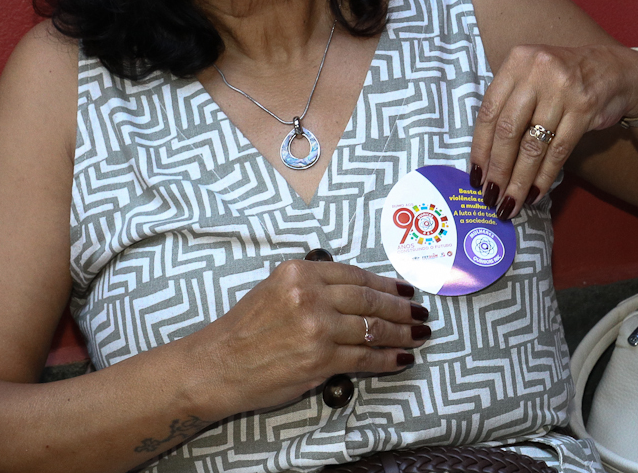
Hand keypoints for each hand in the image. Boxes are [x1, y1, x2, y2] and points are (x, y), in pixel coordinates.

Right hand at [186, 258, 429, 417]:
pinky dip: (388, 358)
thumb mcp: (275, 288)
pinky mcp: (320, 360)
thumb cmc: (244, 330)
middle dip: (401, 308)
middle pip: (370, 300)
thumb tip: (357, 291)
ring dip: (402, 333)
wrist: (217, 366)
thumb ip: (314, 285)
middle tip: (420, 312)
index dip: (387, 284)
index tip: (405, 289)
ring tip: (419, 334)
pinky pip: (365, 357)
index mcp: (301, 272)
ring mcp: (317, 328)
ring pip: (373, 328)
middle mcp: (311, 295)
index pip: (357, 276)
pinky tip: (401, 357)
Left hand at [469, 43, 637, 219]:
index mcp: (518, 61)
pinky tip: (536, 193)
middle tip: (491, 196)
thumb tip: (486, 157)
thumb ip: (509, 103)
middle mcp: (538, 72)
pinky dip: (545, 176)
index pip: (489, 111)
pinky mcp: (584, 109)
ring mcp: (563, 90)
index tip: (475, 176)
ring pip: (533, 145)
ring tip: (510, 203)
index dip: (480, 148)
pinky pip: (558, 151)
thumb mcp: (532, 76)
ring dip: (519, 180)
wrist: (613, 70)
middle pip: (509, 130)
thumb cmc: (563, 79)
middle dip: (498, 169)